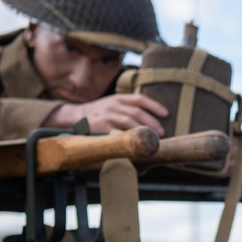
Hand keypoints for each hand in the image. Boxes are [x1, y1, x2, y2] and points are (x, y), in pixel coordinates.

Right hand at [44, 94, 168, 135]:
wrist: (75, 116)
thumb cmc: (100, 112)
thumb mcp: (114, 104)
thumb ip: (129, 108)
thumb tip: (152, 119)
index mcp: (119, 98)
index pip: (139, 99)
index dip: (154, 105)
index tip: (166, 113)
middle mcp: (113, 104)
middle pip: (136, 111)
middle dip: (152, 122)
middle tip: (162, 132)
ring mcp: (107, 115)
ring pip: (128, 121)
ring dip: (143, 130)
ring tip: (152, 138)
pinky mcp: (100, 126)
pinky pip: (117, 132)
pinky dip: (128, 137)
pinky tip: (136, 143)